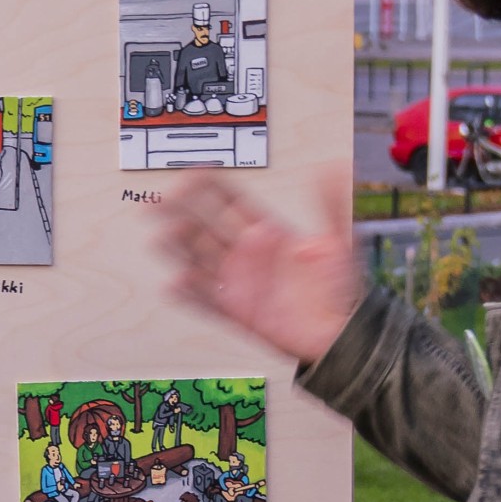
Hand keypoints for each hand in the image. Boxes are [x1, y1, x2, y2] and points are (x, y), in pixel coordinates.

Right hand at [154, 167, 363, 364]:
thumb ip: (332, 205)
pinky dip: (189, 294)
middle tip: (158, 203)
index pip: (227, 199)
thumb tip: (334, 168)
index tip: (191, 175)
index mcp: (265, 231)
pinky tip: (176, 283)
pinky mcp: (235, 311)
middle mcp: (245, 254)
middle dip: (177, 212)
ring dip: (178, 248)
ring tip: (163, 238)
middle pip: (202, 225)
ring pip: (197, 260)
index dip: (206, 185)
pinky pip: (206, 301)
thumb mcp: (340, 241)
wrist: (342, 334)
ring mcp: (237, 282)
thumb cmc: (341, 288)